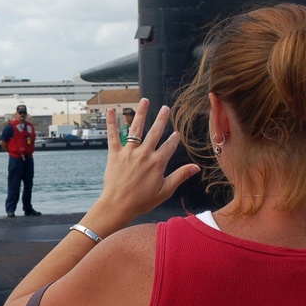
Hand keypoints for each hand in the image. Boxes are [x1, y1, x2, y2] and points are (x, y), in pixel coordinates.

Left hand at [89, 99, 198, 228]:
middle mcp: (144, 154)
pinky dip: (111, 122)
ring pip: (136, 128)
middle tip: (165, 108)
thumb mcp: (165, 191)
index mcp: (158, 163)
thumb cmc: (142, 201)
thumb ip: (180, 176)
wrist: (118, 205)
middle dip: (161, 119)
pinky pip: (113, 135)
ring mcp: (129, 152)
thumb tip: (196, 167)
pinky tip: (109, 110)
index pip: (169, 146)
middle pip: (155, 132)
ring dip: (141, 113)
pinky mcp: (115, 154)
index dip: (174, 139)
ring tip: (145, 101)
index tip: (176, 134)